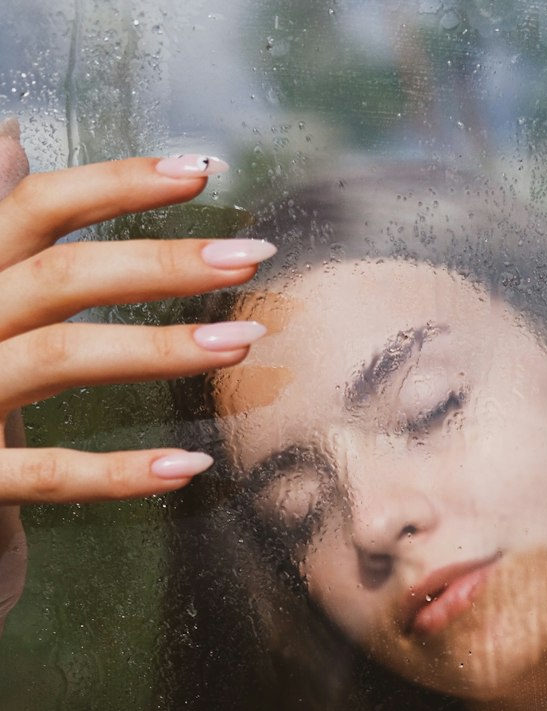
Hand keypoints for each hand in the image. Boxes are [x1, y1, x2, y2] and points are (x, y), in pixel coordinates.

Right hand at [0, 123, 274, 630]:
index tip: (203, 170)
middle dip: (161, 264)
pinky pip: (47, 474)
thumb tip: (10, 134)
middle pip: (58, 279)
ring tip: (243, 342)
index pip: (36, 210)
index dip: (115, 185)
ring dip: (156, 349)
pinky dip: (119, 471)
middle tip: (254, 258)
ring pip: (57, 359)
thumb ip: (1, 235)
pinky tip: (189, 466)